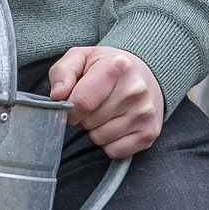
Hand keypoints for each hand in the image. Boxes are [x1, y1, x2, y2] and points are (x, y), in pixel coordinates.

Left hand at [45, 43, 164, 159]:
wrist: (146, 74)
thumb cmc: (108, 67)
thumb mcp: (81, 58)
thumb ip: (63, 72)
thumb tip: (58, 95)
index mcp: (117, 67)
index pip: (82, 102)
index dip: (70, 108)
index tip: (72, 105)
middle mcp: (135, 89)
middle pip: (90, 122)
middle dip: (85, 117)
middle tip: (95, 104)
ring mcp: (145, 112)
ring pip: (101, 138)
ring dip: (97, 130)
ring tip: (107, 113)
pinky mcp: (150, 132)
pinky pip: (115, 151)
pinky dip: (110, 143)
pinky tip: (116, 125)